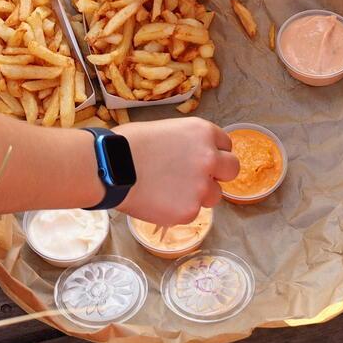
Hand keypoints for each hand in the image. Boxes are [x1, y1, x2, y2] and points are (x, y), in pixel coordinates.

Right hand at [114, 119, 239, 226]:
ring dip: (199, 195)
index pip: (226, 145)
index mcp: (202, 133)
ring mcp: (201, 187)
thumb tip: (191, 156)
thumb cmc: (129, 143)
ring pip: (214, 195)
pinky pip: (192, 212)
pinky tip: (158, 201)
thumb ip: (187, 144)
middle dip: (218, 174)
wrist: (110, 167)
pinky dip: (178, 209)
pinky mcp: (189, 211)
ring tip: (170, 191)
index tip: (201, 159)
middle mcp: (209, 158)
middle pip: (232, 169)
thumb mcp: (165, 130)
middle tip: (197, 178)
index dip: (214, 152)